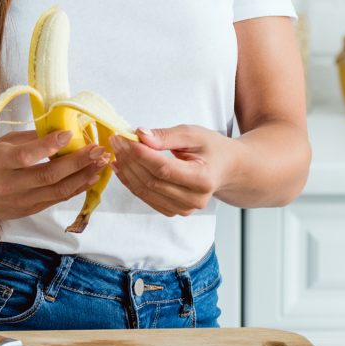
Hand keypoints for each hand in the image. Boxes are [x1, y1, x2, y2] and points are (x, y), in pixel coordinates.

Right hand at [0, 130, 108, 222]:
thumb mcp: (0, 144)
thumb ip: (29, 139)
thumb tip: (61, 130)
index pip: (26, 156)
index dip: (49, 145)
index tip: (69, 134)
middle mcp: (10, 184)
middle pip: (49, 175)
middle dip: (78, 162)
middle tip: (98, 150)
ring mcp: (21, 200)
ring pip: (58, 190)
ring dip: (84, 176)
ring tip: (102, 163)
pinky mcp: (29, 210)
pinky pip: (57, 199)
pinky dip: (76, 188)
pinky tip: (90, 177)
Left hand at [110, 125, 235, 216]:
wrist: (228, 169)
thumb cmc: (212, 149)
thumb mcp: (193, 134)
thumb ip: (166, 136)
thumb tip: (140, 135)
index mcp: (203, 179)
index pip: (163, 168)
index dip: (140, 154)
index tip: (124, 138)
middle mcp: (194, 199)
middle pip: (152, 181)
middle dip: (130, 160)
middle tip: (116, 141)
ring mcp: (183, 209)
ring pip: (145, 191)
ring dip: (126, 171)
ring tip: (117, 151)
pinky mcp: (173, 211)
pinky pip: (146, 197)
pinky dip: (130, 182)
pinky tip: (121, 166)